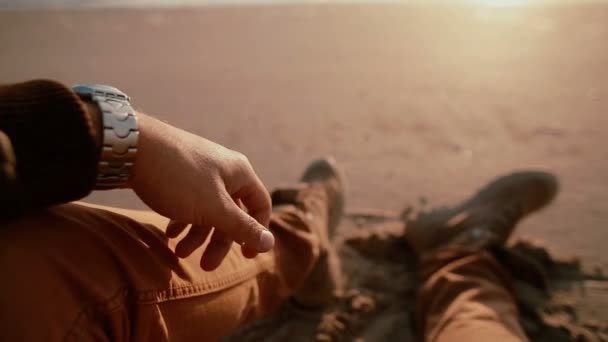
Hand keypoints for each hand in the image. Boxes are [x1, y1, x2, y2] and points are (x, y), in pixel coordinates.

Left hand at [130, 114, 273, 270]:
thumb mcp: (214, 209)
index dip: (257, 232)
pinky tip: (169, 234)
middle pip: (231, 212)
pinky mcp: (178, 171)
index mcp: (240, 173)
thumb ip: (242, 228)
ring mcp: (200, 169)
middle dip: (218, 241)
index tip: (246, 256)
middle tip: (205, 266)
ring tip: (178, 253)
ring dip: (196, 234)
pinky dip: (182, 219)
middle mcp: (224, 170)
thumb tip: (269, 243)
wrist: (132, 147)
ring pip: (207, 208)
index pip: (260, 205)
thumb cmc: (179, 178)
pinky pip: (188, 201)